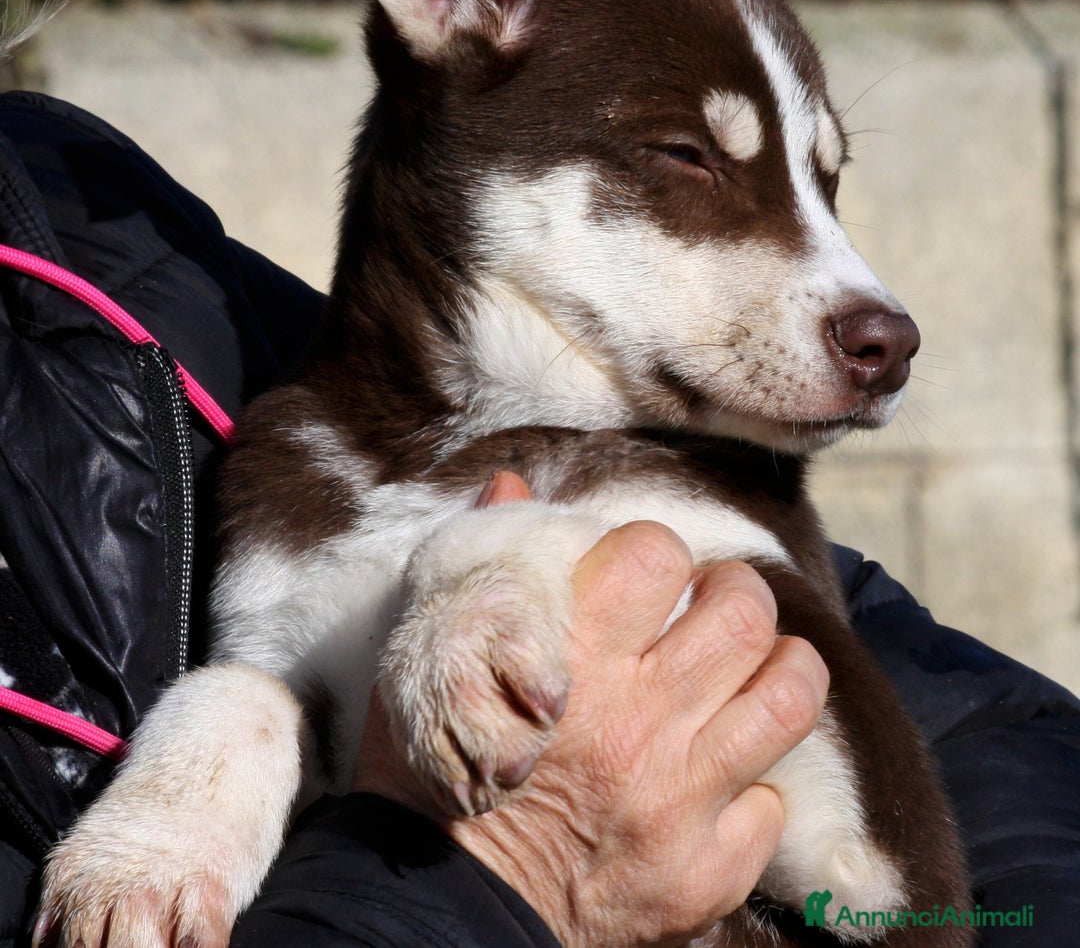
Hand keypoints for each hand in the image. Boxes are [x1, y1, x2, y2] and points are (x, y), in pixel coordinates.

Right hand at [355, 473, 828, 947]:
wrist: (436, 907)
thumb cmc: (431, 766)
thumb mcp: (438, 650)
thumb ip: (485, 562)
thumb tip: (515, 484)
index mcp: (571, 657)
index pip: (657, 554)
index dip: (659, 551)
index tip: (650, 574)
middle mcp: (636, 722)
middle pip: (742, 614)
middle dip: (736, 594)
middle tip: (715, 607)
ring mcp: (678, 800)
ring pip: (788, 696)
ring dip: (781, 668)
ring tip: (752, 668)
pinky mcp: (702, 872)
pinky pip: (772, 803)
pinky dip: (754, 784)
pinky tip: (719, 779)